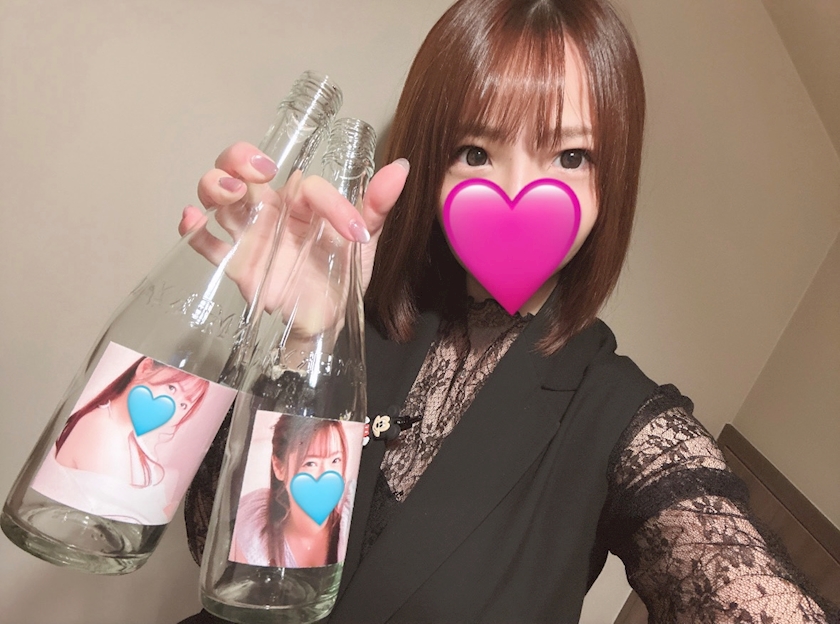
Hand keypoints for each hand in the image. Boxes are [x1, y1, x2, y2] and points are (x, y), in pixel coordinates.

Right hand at [180, 142, 408, 314]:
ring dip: (214, 185)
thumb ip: (376, 207)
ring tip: (228, 193)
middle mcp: (272, 211)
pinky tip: (192, 221)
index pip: (307, 185)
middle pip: (241, 167)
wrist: (325, 322)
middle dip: (240, 158)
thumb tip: (400, 168)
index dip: (329, 200)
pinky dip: (192, 228)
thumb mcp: (365, 243)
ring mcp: (249, 234)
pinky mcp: (234, 263)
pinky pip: (206, 242)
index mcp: (303, 203)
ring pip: (218, 196)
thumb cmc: (343, 276)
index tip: (353, 231)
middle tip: (256, 170)